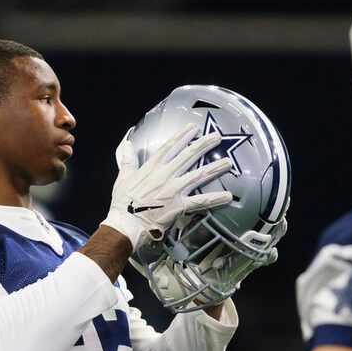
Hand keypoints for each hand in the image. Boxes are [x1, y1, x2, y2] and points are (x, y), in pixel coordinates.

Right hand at [101, 124, 232, 250]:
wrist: (126, 224)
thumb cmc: (123, 202)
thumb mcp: (123, 177)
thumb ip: (128, 160)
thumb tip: (126, 144)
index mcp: (152, 167)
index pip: (170, 146)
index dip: (183, 135)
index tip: (193, 127)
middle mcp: (166, 175)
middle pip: (188, 156)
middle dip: (204, 144)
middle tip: (217, 136)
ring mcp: (174, 190)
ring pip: (198, 175)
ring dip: (214, 168)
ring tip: (228, 162)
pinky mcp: (179, 206)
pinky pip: (201, 201)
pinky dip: (215, 199)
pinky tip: (228, 196)